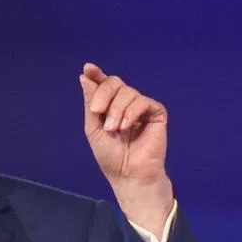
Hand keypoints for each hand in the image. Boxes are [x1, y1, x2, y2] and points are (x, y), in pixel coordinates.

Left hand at [79, 62, 174, 233]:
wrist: (128, 173)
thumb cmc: (110, 155)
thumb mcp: (93, 128)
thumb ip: (90, 103)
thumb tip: (85, 76)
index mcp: (109, 106)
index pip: (104, 84)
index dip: (96, 74)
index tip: (88, 68)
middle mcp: (125, 103)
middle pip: (115, 82)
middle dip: (103, 95)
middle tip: (97, 113)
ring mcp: (141, 107)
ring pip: (127, 92)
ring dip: (116, 111)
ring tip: (113, 130)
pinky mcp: (156, 113)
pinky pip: (142, 101)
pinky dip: (131, 113)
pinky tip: (127, 127)